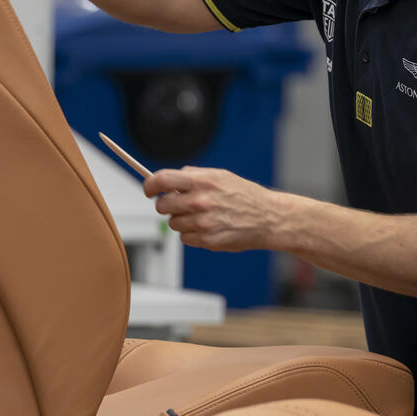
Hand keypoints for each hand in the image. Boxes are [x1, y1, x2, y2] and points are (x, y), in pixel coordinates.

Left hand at [144, 166, 287, 251]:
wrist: (268, 217)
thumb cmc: (246, 196)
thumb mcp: (221, 176)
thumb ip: (195, 175)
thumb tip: (171, 178)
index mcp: (202, 181)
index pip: (162, 180)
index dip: (150, 185)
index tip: (149, 189)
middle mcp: (200, 201)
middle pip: (162, 205)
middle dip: (167, 204)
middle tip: (180, 204)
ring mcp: (203, 222)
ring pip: (173, 223)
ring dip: (182, 220)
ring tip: (202, 216)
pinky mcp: (207, 240)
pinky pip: (185, 238)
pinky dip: (192, 233)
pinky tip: (208, 227)